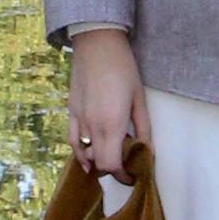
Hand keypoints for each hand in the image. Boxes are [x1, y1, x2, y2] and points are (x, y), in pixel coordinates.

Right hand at [68, 30, 149, 182]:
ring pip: (85, 153)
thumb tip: (147, 150)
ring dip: (98, 161)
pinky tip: (86, 159)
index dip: (123, 176)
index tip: (133, 176)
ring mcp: (79, 118)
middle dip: (113, 171)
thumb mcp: (138, 98)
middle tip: (126, 168)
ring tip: (110, 160)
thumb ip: (142, 127)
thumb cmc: (122, 67)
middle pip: (99, 163)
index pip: (112, 164)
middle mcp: (92, 125)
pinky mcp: (71, 110)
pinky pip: (72, 139)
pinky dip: (79, 152)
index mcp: (112, 123)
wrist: (97, 43)